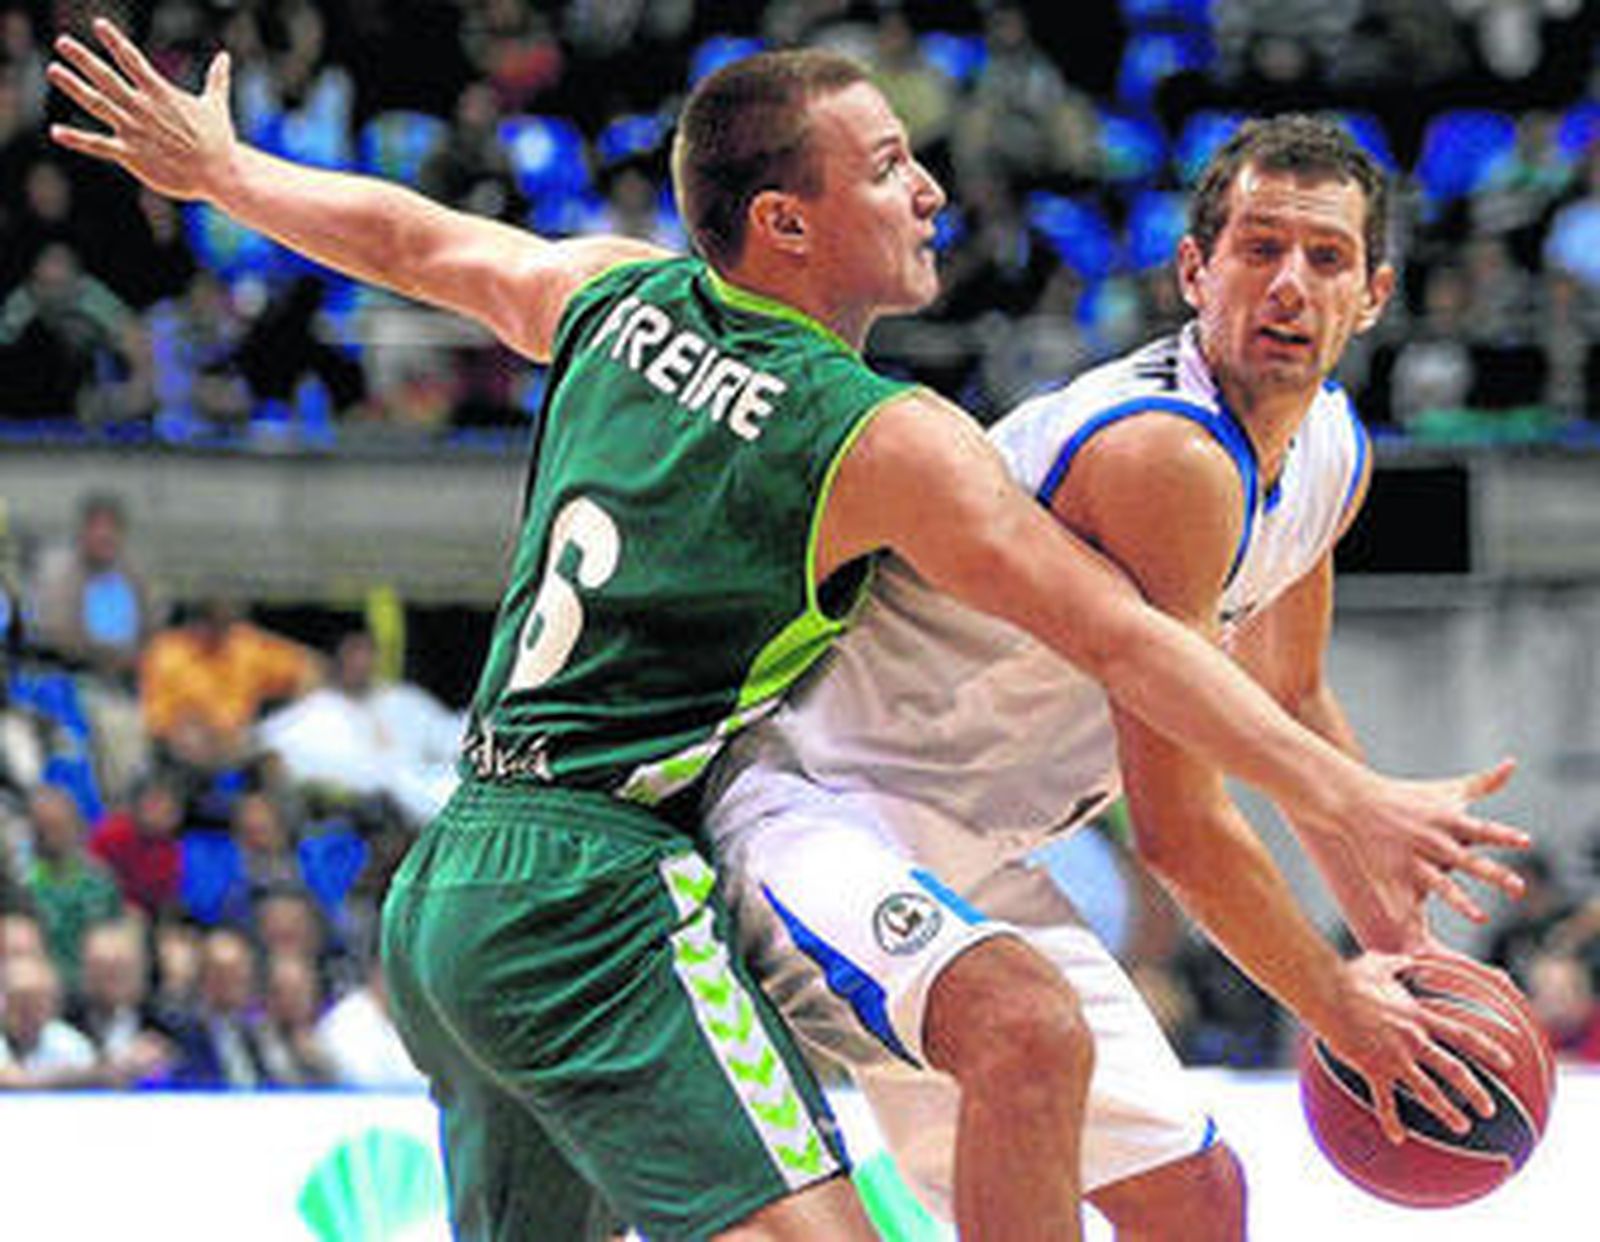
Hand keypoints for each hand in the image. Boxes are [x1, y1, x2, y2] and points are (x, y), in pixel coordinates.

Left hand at [47, 18, 235, 201]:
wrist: (219, 175)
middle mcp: (143, 109)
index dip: (115, 41)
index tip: (99, 24)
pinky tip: (57, 132)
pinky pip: (99, 145)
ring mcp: (134, 131)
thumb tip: (225, 57)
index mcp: (161, 93)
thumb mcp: (216, 105)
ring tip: (54, 70)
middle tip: (63, 42)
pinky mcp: (131, 155)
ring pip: (98, 104)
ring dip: (74, 86)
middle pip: (107, 78)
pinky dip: (77, 139)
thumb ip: (216, 79)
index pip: (133, 60)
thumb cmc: (219, 141)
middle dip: (83, 59)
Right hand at [1298, 758, 1526, 952]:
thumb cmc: (1407, 797)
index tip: (1525, 841)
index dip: (1504, 834)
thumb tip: (1512, 763)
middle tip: (1519, 888)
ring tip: (1481, 918)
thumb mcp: (1446, 790)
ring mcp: (1412, 859)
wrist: (1355, 802)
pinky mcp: (1391, 873)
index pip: (1482, 829)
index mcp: (1448, 822)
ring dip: (1461, 901)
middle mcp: (1433, 841)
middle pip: (1469, 860)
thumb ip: (1483, 782)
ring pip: (1440, 883)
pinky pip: (1399, 896)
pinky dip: (1403, 914)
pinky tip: (1410, 933)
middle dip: (1494, 874)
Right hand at [1316, 952, 1516, 1144]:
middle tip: (1490, 1109)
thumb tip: (1408, 956)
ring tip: (1462, 1127)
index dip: (1487, 1048)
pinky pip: (1384, 1100)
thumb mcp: (1378, 963)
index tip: (1507, 1061)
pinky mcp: (1371, 1068)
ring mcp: (1393, 1057)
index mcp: (1418, 1016)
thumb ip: (1399, 963)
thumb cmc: (1348, 976)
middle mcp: (1413, 1040)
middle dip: (1476, 1092)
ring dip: (1447, 1111)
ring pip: (1427, 1090)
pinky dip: (1392, 1120)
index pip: (1462, 1034)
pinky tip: (1398, 1137)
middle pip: (1453, 1070)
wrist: (1326, 992)